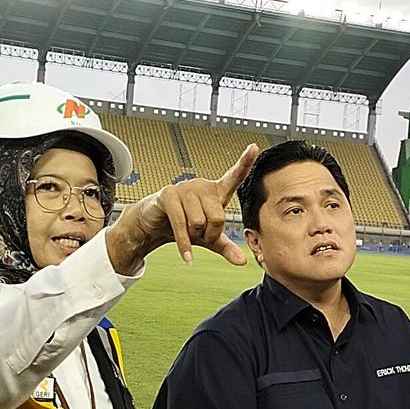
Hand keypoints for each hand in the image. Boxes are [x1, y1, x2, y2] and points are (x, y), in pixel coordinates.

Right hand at [109, 143, 257, 269]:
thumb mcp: (208, 238)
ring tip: (187, 231)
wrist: (155, 225)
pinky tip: (187, 256)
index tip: (255, 147)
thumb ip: (226, 247)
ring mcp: (185, 188)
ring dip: (194, 236)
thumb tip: (242, 262)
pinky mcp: (168, 195)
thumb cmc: (186, 226)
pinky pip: (182, 224)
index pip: (234, 176)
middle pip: (218, 217)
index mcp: (216, 191)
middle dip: (210, 234)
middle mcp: (202, 186)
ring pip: (200, 222)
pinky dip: (185, 244)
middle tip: (200, 234)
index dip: (245, 162)